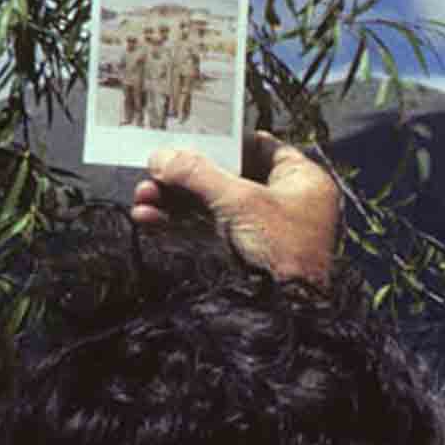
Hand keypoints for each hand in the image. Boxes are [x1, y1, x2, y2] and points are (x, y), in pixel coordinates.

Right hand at [130, 131, 338, 284]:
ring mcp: (262, 226)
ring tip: (143, 194)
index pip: (261, 146)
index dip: (225, 139)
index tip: (188, 133)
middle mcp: (284, 200)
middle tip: (153, 167)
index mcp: (302, 180)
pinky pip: (207, 228)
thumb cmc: (281, 249)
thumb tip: (162, 156)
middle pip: (228, 175)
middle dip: (186, 172)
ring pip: (212, 202)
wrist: (288, 311)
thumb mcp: (239, 201)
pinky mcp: (243, 251)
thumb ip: (198, 173)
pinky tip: (148, 217)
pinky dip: (179, 222)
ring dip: (175, 197)